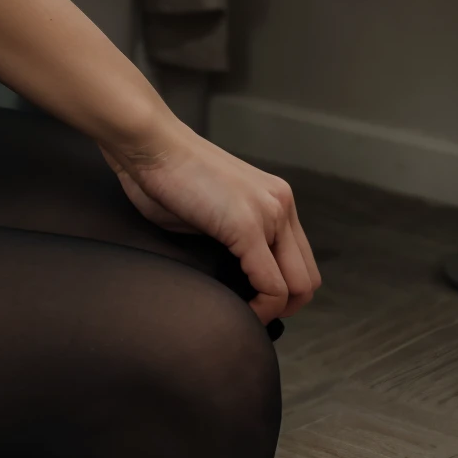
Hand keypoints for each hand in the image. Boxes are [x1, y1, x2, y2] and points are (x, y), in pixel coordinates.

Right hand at [109, 129, 321, 323]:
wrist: (149, 142)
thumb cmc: (163, 172)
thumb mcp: (209, 210)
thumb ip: (229, 238)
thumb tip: (231, 273)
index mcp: (274, 198)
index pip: (300, 259)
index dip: (283, 290)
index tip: (254, 300)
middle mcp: (281, 204)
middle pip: (308, 277)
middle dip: (285, 307)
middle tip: (253, 314)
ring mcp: (268, 213)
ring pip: (299, 285)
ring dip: (275, 310)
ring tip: (245, 313)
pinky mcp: (248, 226)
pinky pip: (271, 285)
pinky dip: (259, 308)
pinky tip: (238, 309)